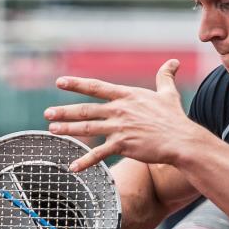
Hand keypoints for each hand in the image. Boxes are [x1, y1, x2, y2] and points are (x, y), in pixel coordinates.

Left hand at [44, 59, 195, 171]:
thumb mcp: (168, 93)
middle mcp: (119, 110)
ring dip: (68, 129)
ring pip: (87, 128)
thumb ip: (165, 76)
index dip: (76, 84)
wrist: (181, 140)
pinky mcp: (123, 145)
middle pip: (85, 109)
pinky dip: (85, 161)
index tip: (59, 82)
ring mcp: (119, 128)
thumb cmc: (174, 118)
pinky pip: (99, 154)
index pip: (96, 87)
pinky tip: (73, 167)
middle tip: (47, 113)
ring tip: (52, 130)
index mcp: (127, 95)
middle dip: (64, 111)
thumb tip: (173, 61)